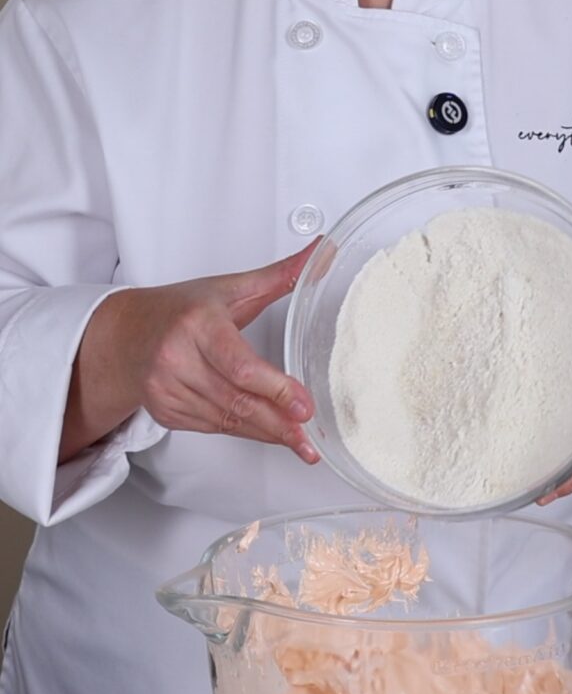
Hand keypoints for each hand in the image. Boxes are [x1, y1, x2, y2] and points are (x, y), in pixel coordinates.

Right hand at [60, 242, 320, 464]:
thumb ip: (280, 276)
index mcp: (197, 323)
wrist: (125, 335)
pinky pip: (214, 429)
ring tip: (298, 440)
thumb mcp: (230, 288)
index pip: (241, 366)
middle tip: (309, 439)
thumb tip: (323, 253)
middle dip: (279, 424)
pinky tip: (267, 432)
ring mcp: (167, 388)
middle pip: (237, 401)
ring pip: (228, 421)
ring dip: (266, 433)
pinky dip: (245, 432)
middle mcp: (176, 357)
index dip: (275, 390)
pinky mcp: (165, 411)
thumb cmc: (182, 310)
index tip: (304, 407)